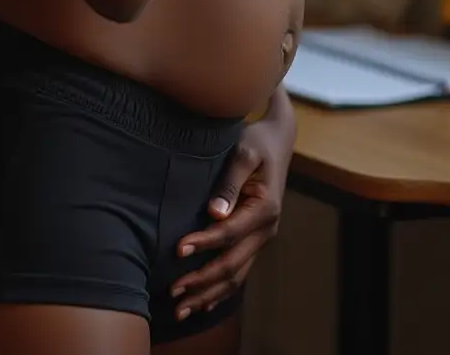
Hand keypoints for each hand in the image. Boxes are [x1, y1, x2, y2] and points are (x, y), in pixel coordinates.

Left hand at [170, 87, 295, 320]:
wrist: (277, 141)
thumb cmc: (256, 141)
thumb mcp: (244, 151)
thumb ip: (229, 182)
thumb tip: (214, 212)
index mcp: (265, 208)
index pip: (229, 233)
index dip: (203, 243)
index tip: (177, 249)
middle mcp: (267, 229)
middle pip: (232, 265)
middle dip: (202, 281)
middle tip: (172, 291)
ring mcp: (262, 237)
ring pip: (236, 276)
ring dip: (208, 294)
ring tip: (180, 308)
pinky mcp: (255, 240)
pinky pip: (239, 272)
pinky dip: (221, 291)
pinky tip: (202, 303)